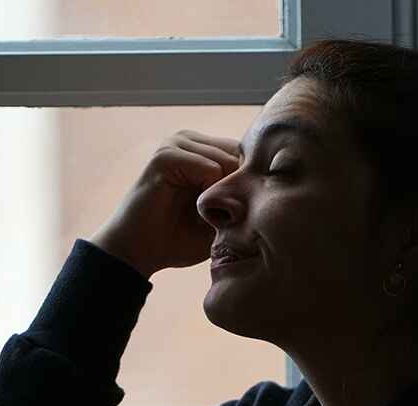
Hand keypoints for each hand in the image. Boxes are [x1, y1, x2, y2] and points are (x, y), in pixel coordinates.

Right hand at [90, 129, 242, 278]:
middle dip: (238, 189)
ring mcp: (176, 144)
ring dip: (223, 195)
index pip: (244, 152)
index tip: (244, 210)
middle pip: (240, 154)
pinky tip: (196, 210)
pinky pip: (209, 168)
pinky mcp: (165, 155)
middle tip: (223, 217)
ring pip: (227, 161)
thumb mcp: (219, 217)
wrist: (138, 253)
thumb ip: (241, 199)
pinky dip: (208, 194)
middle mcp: (190, 141)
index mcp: (202, 150)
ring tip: (206, 217)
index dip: (250, 182)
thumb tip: (279, 189)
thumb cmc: (177, 239)